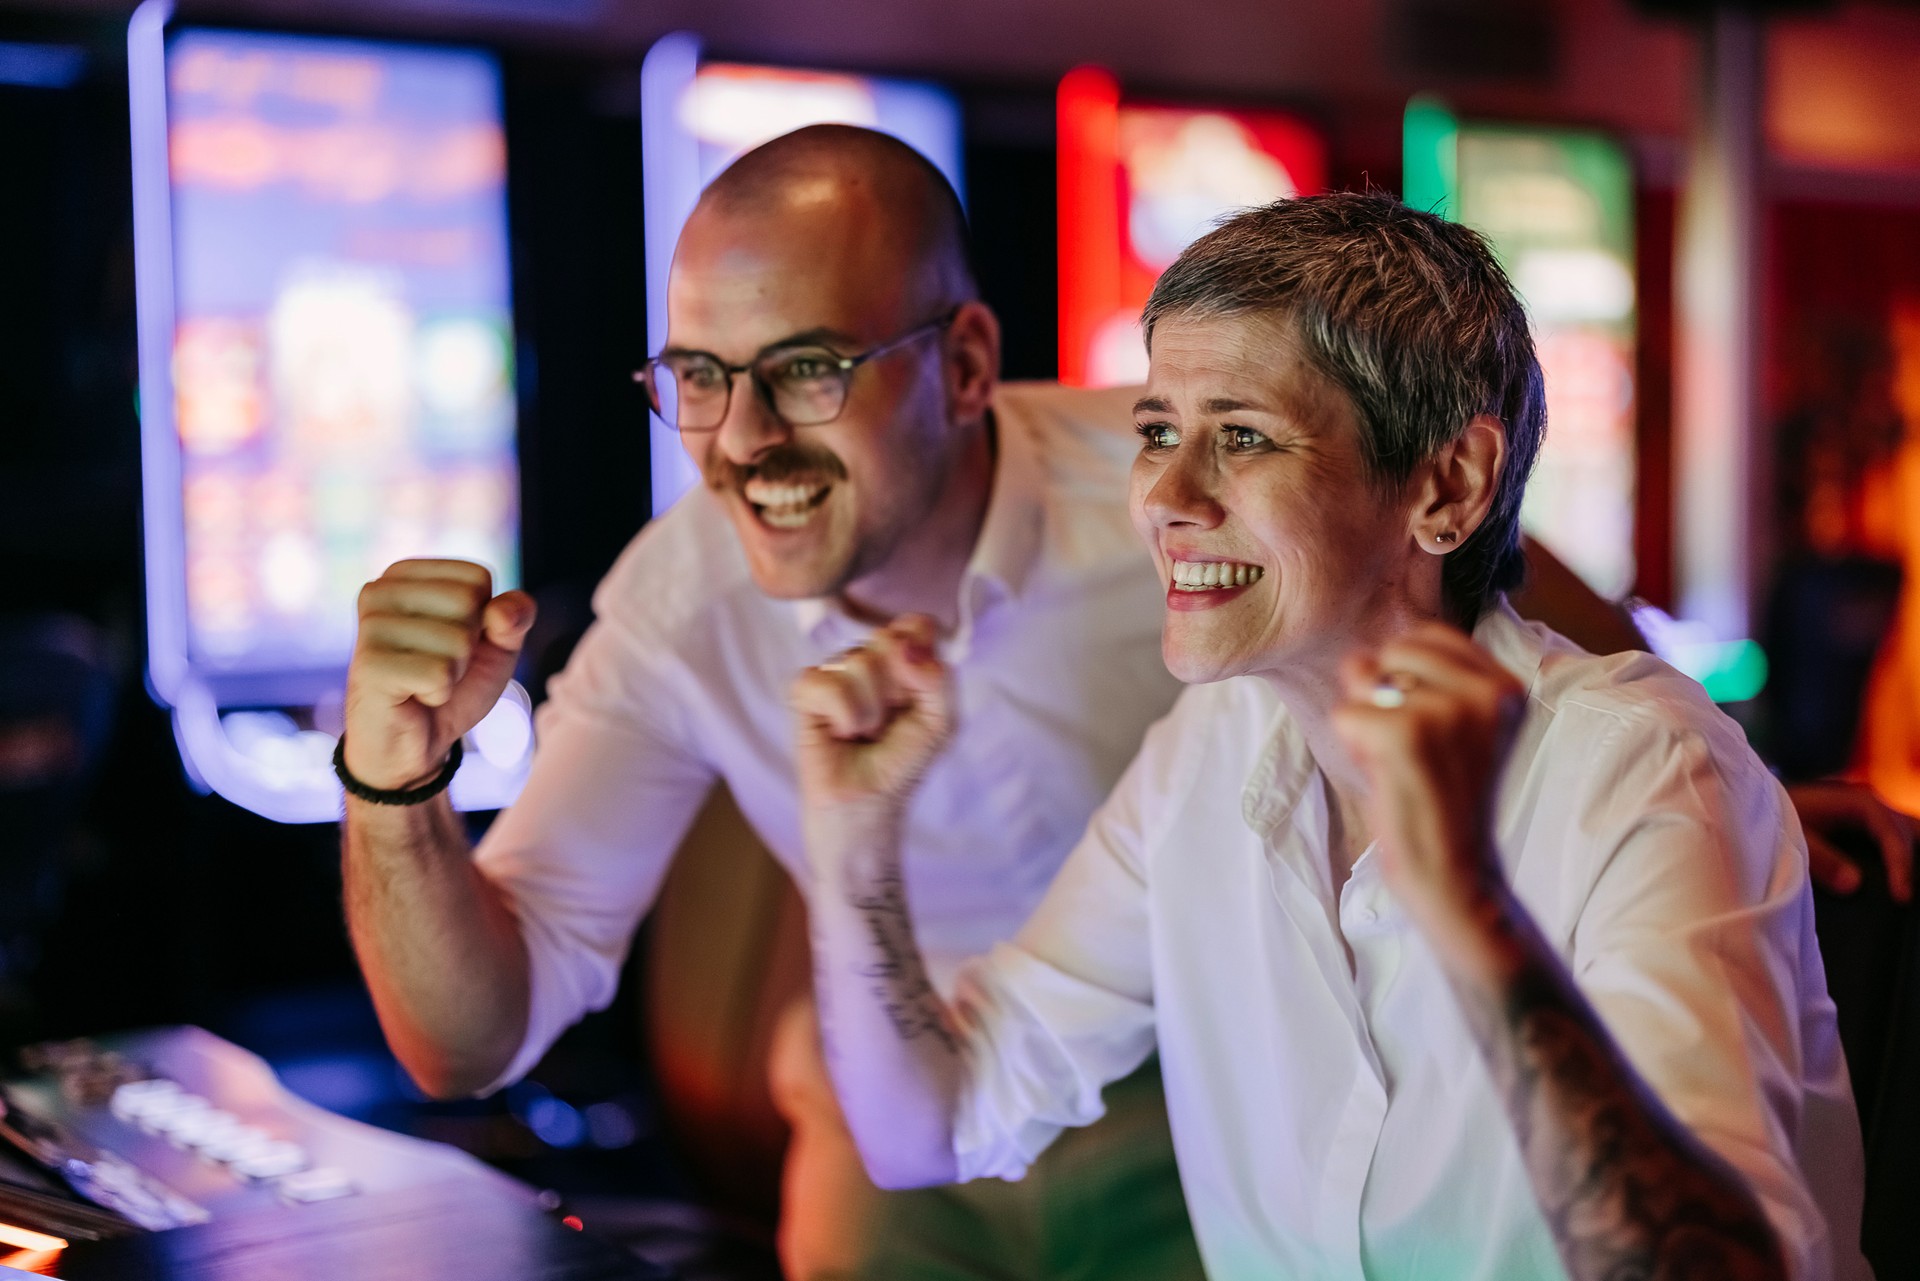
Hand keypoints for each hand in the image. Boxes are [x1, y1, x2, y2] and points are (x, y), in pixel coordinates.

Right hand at [344, 559, 535, 791]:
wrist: (414, 744)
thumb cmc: (452, 685)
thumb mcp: (497, 646)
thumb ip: (515, 616)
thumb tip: (502, 612)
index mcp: (405, 575)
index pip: (476, 577)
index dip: (484, 618)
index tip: (452, 641)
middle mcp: (379, 591)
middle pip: (468, 602)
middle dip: (469, 646)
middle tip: (439, 666)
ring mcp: (369, 626)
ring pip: (457, 640)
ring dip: (454, 673)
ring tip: (424, 682)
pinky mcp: (368, 665)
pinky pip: (440, 674)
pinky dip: (440, 694)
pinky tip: (414, 697)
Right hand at [791, 615, 953, 813]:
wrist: (868, 804)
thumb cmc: (902, 762)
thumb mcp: (939, 722)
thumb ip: (936, 679)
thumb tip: (903, 646)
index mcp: (901, 658)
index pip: (915, 624)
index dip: (921, 655)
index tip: (918, 694)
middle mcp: (866, 658)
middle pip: (888, 639)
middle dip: (899, 690)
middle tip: (890, 721)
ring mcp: (834, 672)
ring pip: (859, 661)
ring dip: (873, 711)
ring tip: (867, 733)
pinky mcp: (804, 691)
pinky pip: (829, 684)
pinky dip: (846, 717)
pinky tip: (844, 734)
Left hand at [1330, 622, 1525, 934]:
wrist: (1455, 876)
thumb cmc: (1441, 801)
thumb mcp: (1454, 728)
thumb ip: (1425, 682)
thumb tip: (1359, 658)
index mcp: (1505, 687)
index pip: (1428, 637)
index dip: (1405, 677)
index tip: (1427, 730)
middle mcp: (1486, 693)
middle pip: (1393, 651)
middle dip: (1382, 696)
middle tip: (1409, 750)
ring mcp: (1448, 711)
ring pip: (1364, 679)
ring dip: (1366, 724)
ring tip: (1399, 764)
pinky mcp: (1407, 734)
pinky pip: (1344, 714)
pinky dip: (1352, 746)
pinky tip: (1386, 777)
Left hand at [1785, 779, 1914, 902]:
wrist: (1767, 800)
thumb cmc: (1779, 815)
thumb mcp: (1793, 837)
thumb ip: (1821, 860)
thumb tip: (1853, 885)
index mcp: (1858, 801)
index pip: (1891, 832)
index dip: (1900, 863)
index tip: (1901, 895)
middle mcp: (1870, 800)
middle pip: (1907, 830)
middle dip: (1912, 861)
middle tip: (1905, 896)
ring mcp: (1871, 808)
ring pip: (1906, 830)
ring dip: (1910, 855)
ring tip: (1905, 887)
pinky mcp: (1866, 819)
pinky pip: (1893, 835)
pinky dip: (1900, 853)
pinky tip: (1900, 877)